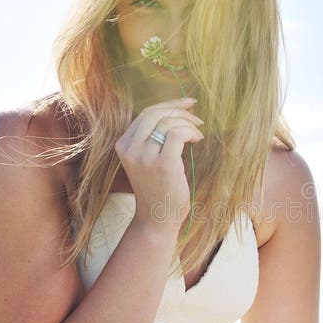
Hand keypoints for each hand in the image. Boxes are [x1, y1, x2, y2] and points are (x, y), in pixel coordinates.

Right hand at [114, 98, 203, 230]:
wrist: (157, 218)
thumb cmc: (158, 189)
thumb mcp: (148, 159)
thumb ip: (153, 138)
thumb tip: (176, 111)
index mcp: (123, 144)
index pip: (146, 113)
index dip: (169, 104)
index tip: (188, 104)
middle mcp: (130, 148)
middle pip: (156, 113)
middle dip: (180, 110)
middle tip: (197, 118)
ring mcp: (144, 156)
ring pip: (169, 122)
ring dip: (189, 123)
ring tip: (198, 133)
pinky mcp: (162, 164)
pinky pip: (178, 134)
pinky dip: (191, 132)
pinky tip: (197, 140)